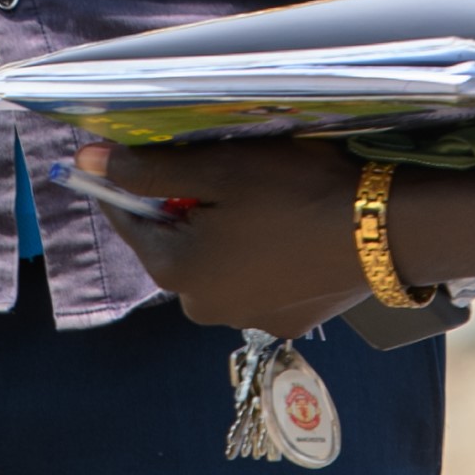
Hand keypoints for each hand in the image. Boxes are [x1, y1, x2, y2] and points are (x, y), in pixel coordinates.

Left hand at [86, 134, 407, 338]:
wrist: (385, 229)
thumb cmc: (294, 190)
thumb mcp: (216, 167)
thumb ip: (148, 170)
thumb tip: (90, 163)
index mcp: (177, 272)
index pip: (131, 221)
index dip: (131, 183)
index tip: (139, 154)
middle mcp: (205, 308)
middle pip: (177, 244)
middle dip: (189, 207)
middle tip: (223, 168)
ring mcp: (249, 318)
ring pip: (220, 263)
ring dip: (228, 232)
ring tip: (266, 195)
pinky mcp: (290, 320)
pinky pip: (260, 279)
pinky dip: (265, 255)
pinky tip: (293, 227)